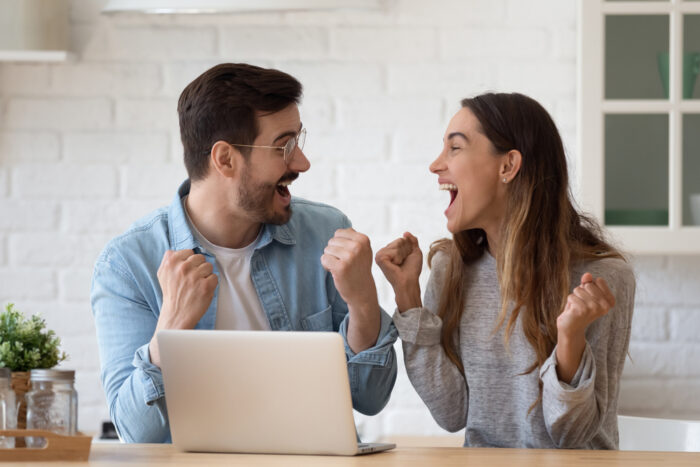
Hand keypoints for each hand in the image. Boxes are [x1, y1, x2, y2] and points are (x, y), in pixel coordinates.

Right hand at [149, 249, 217, 366]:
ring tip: (195, 286)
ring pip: (209, 266)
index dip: (190, 262)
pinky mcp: (205, 286)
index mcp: (170, 262)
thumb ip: (169, 259)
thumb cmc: (172, 294)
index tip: (185, 272)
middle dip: (198, 268)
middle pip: (200, 257)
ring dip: (205, 276)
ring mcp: (194, 277)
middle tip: (191, 280)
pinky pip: (215, 277)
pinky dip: (210, 284)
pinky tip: (201, 291)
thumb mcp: (163, 273)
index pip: (189, 251)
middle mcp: (182, 267)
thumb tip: (182, 250)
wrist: (176, 315)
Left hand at [321, 228, 377, 310]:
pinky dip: (326, 266)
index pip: (339, 233)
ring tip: (341, 267)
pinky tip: (336, 272)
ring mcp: (350, 257)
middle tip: (345, 263)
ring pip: (327, 250)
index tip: (348, 254)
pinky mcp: (340, 267)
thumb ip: (354, 238)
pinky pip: (324, 259)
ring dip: (330, 259)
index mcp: (363, 239)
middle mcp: (358, 246)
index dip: (339, 244)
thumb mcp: (363, 250)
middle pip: (332, 241)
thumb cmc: (358, 269)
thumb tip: (344, 229)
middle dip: (334, 252)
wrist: (362, 291)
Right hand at [375, 232, 422, 311]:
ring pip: (397, 244)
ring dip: (402, 255)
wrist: (409, 282)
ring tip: (399, 265)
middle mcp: (383, 252)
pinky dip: (398, 258)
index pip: (401, 240)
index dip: (408, 249)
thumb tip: (406, 232)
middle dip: (406, 251)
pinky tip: (394, 265)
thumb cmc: (412, 270)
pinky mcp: (379, 258)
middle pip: (399, 240)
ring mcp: (379, 255)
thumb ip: (412, 241)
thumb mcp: (414, 252)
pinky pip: (393, 250)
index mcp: (389, 251)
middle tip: (403, 263)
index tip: (406, 260)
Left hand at [557, 272, 615, 339]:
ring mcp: (594, 308)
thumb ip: (588, 282)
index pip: (599, 280)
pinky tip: (573, 310)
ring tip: (577, 307)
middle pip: (588, 285)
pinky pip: (571, 296)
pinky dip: (570, 301)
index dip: (590, 286)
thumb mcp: (586, 293)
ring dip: (574, 297)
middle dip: (581, 291)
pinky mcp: (583, 310)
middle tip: (582, 303)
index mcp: (610, 301)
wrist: (571, 326)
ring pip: (578, 290)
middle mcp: (605, 306)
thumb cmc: (579, 307)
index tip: (590, 298)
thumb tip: (587, 274)